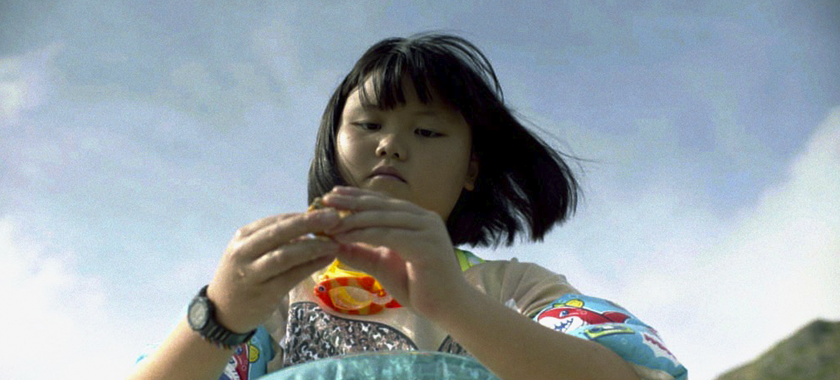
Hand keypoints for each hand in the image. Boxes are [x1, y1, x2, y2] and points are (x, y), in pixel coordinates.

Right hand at [206, 209, 340, 332]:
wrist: (222, 312)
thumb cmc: (243, 277)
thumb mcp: (251, 252)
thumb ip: (275, 239)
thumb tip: (312, 225)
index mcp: (243, 236)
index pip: (277, 221)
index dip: (303, 215)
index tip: (326, 210)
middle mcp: (244, 252)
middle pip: (280, 233)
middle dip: (309, 222)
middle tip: (334, 217)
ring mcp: (252, 273)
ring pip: (286, 255)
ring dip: (314, 246)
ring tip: (335, 242)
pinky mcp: (264, 293)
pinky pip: (291, 276)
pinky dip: (311, 265)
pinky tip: (327, 259)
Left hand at [320, 186, 469, 318]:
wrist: (449, 307)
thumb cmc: (419, 287)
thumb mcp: (383, 266)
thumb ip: (362, 253)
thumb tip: (333, 245)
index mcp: (416, 219)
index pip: (382, 203)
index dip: (356, 197)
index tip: (331, 195)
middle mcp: (424, 218)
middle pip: (381, 205)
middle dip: (351, 202)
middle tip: (325, 200)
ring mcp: (428, 229)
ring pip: (383, 218)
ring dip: (354, 219)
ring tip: (330, 222)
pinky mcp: (427, 244)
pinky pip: (389, 235)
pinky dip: (364, 235)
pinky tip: (345, 237)